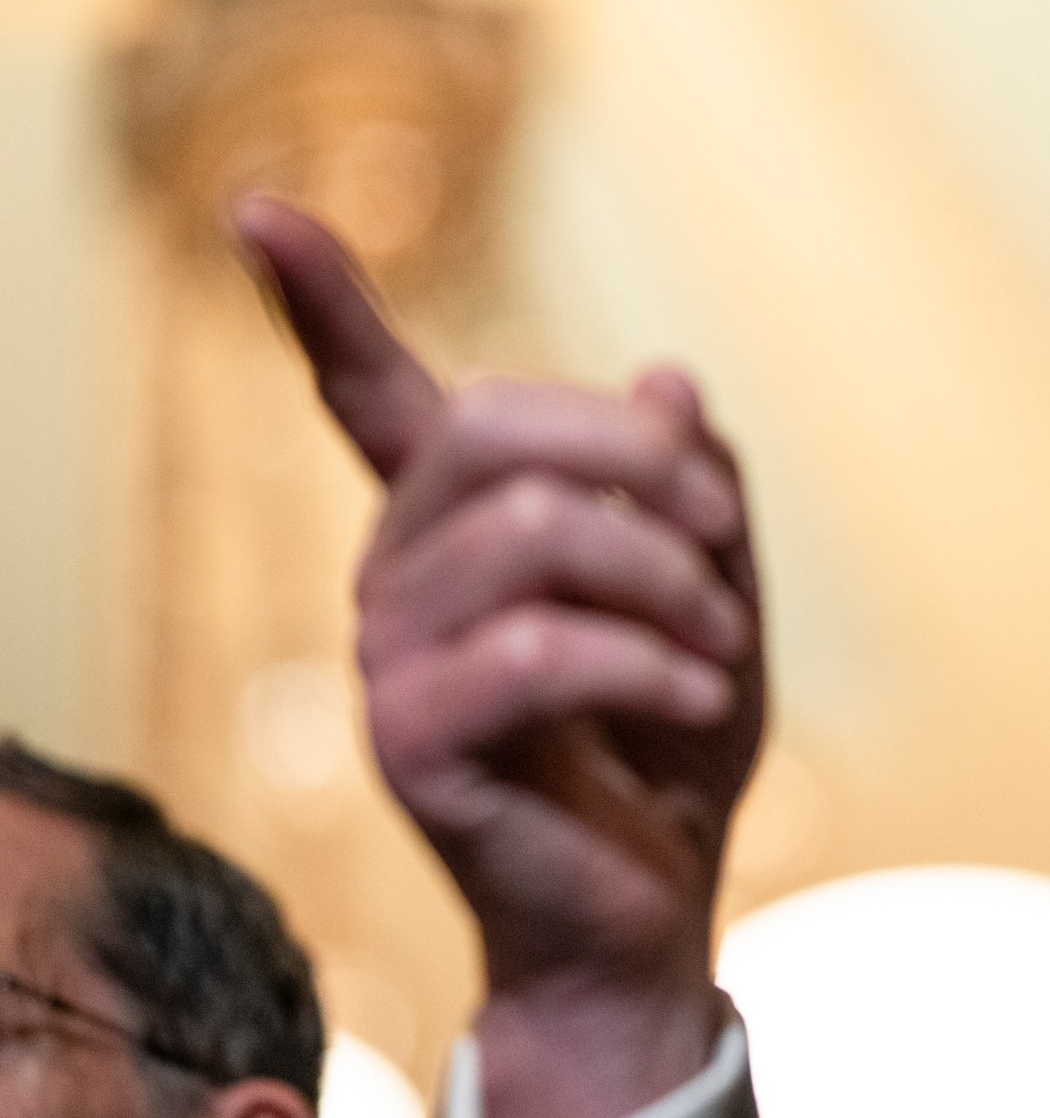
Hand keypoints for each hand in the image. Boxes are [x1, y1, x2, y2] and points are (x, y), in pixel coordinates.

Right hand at [232, 195, 764, 1117]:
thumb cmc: (672, 747)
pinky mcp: (410, 740)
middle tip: (724, 546)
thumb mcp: (716, 597)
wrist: (652, 909)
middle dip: (647, 467)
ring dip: (670, 580)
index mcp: (460, 522)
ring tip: (721, 647)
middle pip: (499, 428)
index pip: (371, 394)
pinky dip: (651, 662)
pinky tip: (702, 695)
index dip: (318, 299)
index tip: (257, 208)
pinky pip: (535, 649)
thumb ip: (693, 491)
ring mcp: (389, 656)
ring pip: (533, 530)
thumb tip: (668, 378)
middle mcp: (399, 571)